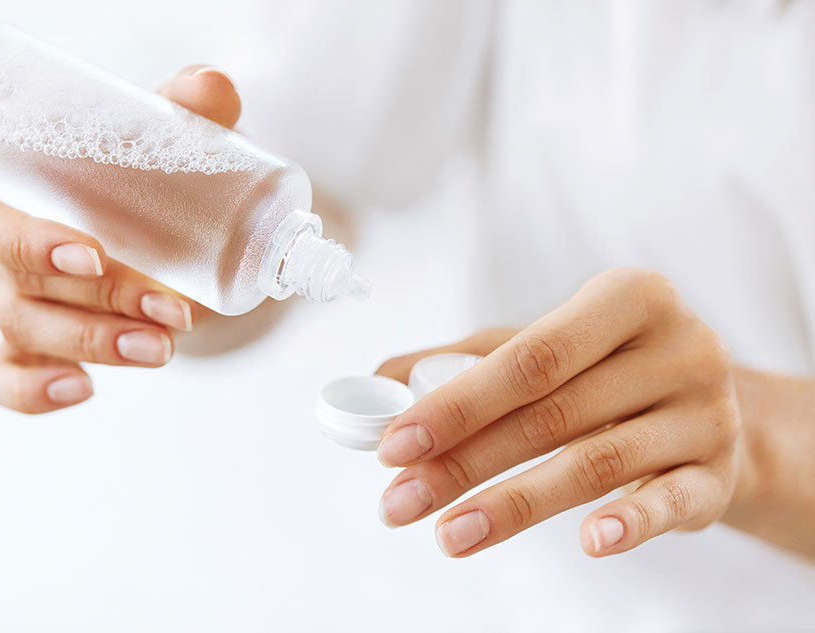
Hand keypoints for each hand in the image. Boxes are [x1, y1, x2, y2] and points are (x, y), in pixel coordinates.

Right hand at [0, 66, 241, 412]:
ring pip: (26, 333)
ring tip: (163, 348)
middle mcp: (0, 251)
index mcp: (6, 190)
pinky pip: (7, 379)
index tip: (95, 255)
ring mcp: (12, 301)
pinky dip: (33, 393)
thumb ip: (185, 110)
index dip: (28, 242)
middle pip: (16, 287)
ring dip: (95, 345)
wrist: (146, 215)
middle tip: (169, 312)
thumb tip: (211, 88)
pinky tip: (82, 390)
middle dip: (95, 306)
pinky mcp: (31, 345)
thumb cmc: (134, 172)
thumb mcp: (157, 138)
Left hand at [376, 269, 742, 557]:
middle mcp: (677, 348)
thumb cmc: (608, 368)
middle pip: (553, 413)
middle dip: (464, 464)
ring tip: (449, 535)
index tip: (395, 446)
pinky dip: (630, 522)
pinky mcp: (719, 473)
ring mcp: (706, 413)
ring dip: (515, 505)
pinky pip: (672, 501)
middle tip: (400, 503)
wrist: (712, 405)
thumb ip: (463, 360)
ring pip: (597, 463)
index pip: (531, 355)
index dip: (458, 403)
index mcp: (629, 298)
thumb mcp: (546, 346)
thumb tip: (377, 380)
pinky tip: (588, 543)